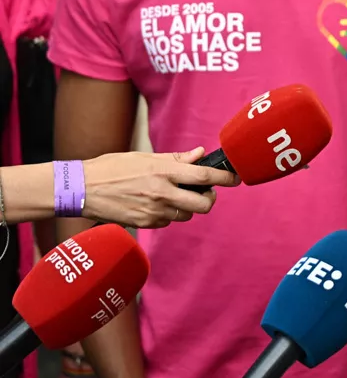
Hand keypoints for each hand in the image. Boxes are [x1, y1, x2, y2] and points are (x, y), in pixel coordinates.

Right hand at [82, 147, 239, 227]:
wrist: (80, 188)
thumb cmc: (111, 168)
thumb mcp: (144, 157)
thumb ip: (176, 159)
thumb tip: (200, 154)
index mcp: (163, 172)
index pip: (204, 177)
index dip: (225, 179)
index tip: (235, 179)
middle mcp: (161, 192)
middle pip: (204, 205)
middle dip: (209, 199)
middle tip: (204, 192)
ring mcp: (153, 211)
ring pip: (187, 215)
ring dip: (187, 207)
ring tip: (172, 195)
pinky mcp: (144, 223)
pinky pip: (168, 221)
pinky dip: (168, 214)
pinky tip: (154, 203)